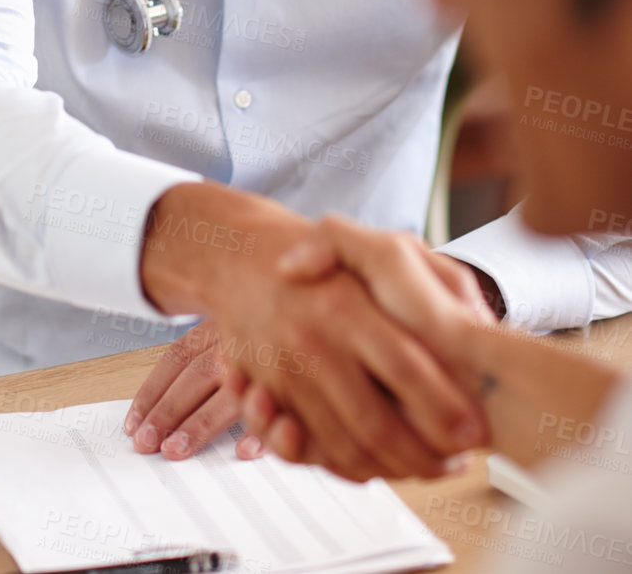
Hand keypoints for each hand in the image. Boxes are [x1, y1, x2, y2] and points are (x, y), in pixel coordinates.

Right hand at [132, 183, 489, 482]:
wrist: (242, 256)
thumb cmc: (326, 260)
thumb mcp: (385, 249)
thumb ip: (432, 279)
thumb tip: (476, 327)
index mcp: (346, 306)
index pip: (405, 368)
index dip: (443, 407)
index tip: (473, 431)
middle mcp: (312, 342)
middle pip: (376, 423)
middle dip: (423, 456)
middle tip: (456, 464)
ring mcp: (285, 372)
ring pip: (344, 446)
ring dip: (390, 469)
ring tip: (426, 467)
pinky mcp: (265, 393)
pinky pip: (305, 449)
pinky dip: (341, 467)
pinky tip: (373, 465)